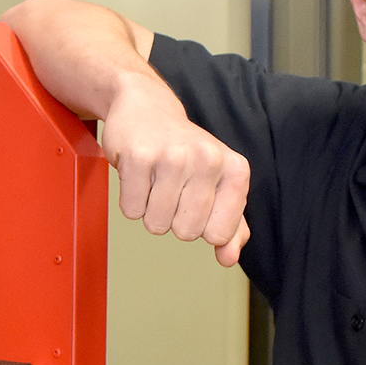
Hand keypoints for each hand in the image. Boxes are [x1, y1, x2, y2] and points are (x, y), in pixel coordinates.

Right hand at [99, 71, 251, 265]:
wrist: (146, 106)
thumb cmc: (184, 150)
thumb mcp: (216, 183)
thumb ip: (229, 224)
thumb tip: (229, 258)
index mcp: (235, 170)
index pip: (219, 234)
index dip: (201, 226)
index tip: (195, 200)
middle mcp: (209, 160)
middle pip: (187, 233)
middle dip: (173, 219)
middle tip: (171, 189)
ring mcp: (173, 156)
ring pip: (157, 224)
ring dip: (149, 210)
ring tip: (154, 180)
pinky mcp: (139, 156)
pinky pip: (131, 211)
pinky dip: (130, 200)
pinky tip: (138, 175)